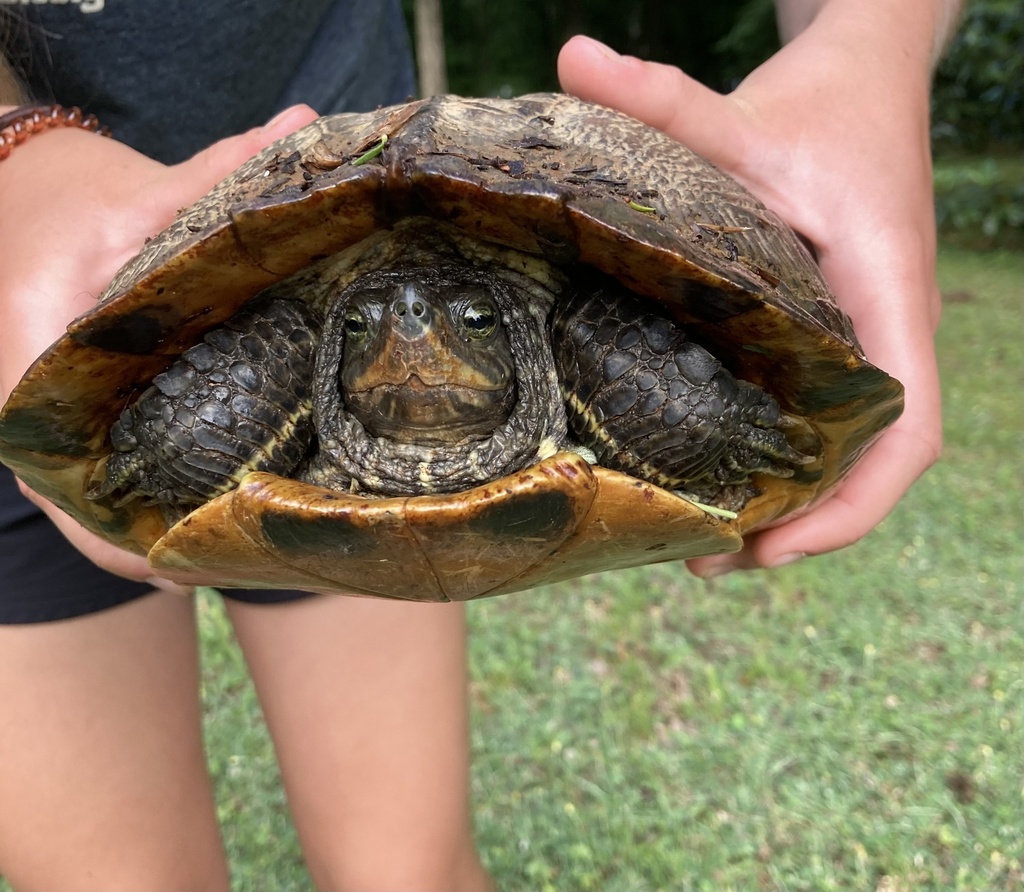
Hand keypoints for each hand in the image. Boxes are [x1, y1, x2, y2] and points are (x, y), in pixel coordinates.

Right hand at [0, 105, 318, 588]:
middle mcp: (22, 405)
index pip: (61, 470)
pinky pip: (94, 484)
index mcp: (26, 359)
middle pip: (78, 507)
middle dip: (147, 548)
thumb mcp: (139, 191)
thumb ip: (220, 176)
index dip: (117, 531)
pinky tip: (191, 535)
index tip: (183, 565)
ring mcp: (40, 421)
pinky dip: (136, 511)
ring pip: (85, 506)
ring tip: (219, 570)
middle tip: (227, 573)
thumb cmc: (72, 200)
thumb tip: (302, 128)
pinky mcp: (67, 419)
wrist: (24, 197)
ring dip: (145, 539)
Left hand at [558, 29, 941, 575]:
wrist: (867, 80)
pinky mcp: (837, 334)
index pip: (904, 433)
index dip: (849, 507)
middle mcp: (886, 334)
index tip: (771, 548)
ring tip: (706, 542)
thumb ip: (666, 98)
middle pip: (870, 465)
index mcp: (884, 300)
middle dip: (803, 524)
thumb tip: (571, 58)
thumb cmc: (822, 107)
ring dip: (793, 503)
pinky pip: (828, 415)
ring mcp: (865, 340)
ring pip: (850, 449)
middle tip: (706, 562)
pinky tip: (720, 471)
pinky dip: (788, 458)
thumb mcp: (745, 113)